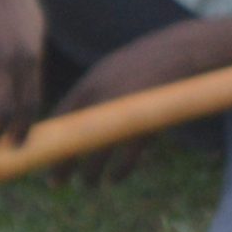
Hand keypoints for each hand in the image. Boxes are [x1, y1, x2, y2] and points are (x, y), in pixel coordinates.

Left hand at [52, 24, 228, 180]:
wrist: (188, 48)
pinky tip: (114, 178)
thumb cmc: (150, 60)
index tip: (44, 159)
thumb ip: (97, 89)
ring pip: (99, 151)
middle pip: (74, 137)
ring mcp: (126, 108)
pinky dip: (120, 170)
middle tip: (55, 183)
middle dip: (63, 163)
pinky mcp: (148, 120)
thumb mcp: (117, 67)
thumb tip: (76, 120)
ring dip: (90, 172)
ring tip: (88, 183)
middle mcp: (105, 94)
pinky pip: (128, 155)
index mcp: (93, 80)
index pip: (61, 116)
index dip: (50, 140)